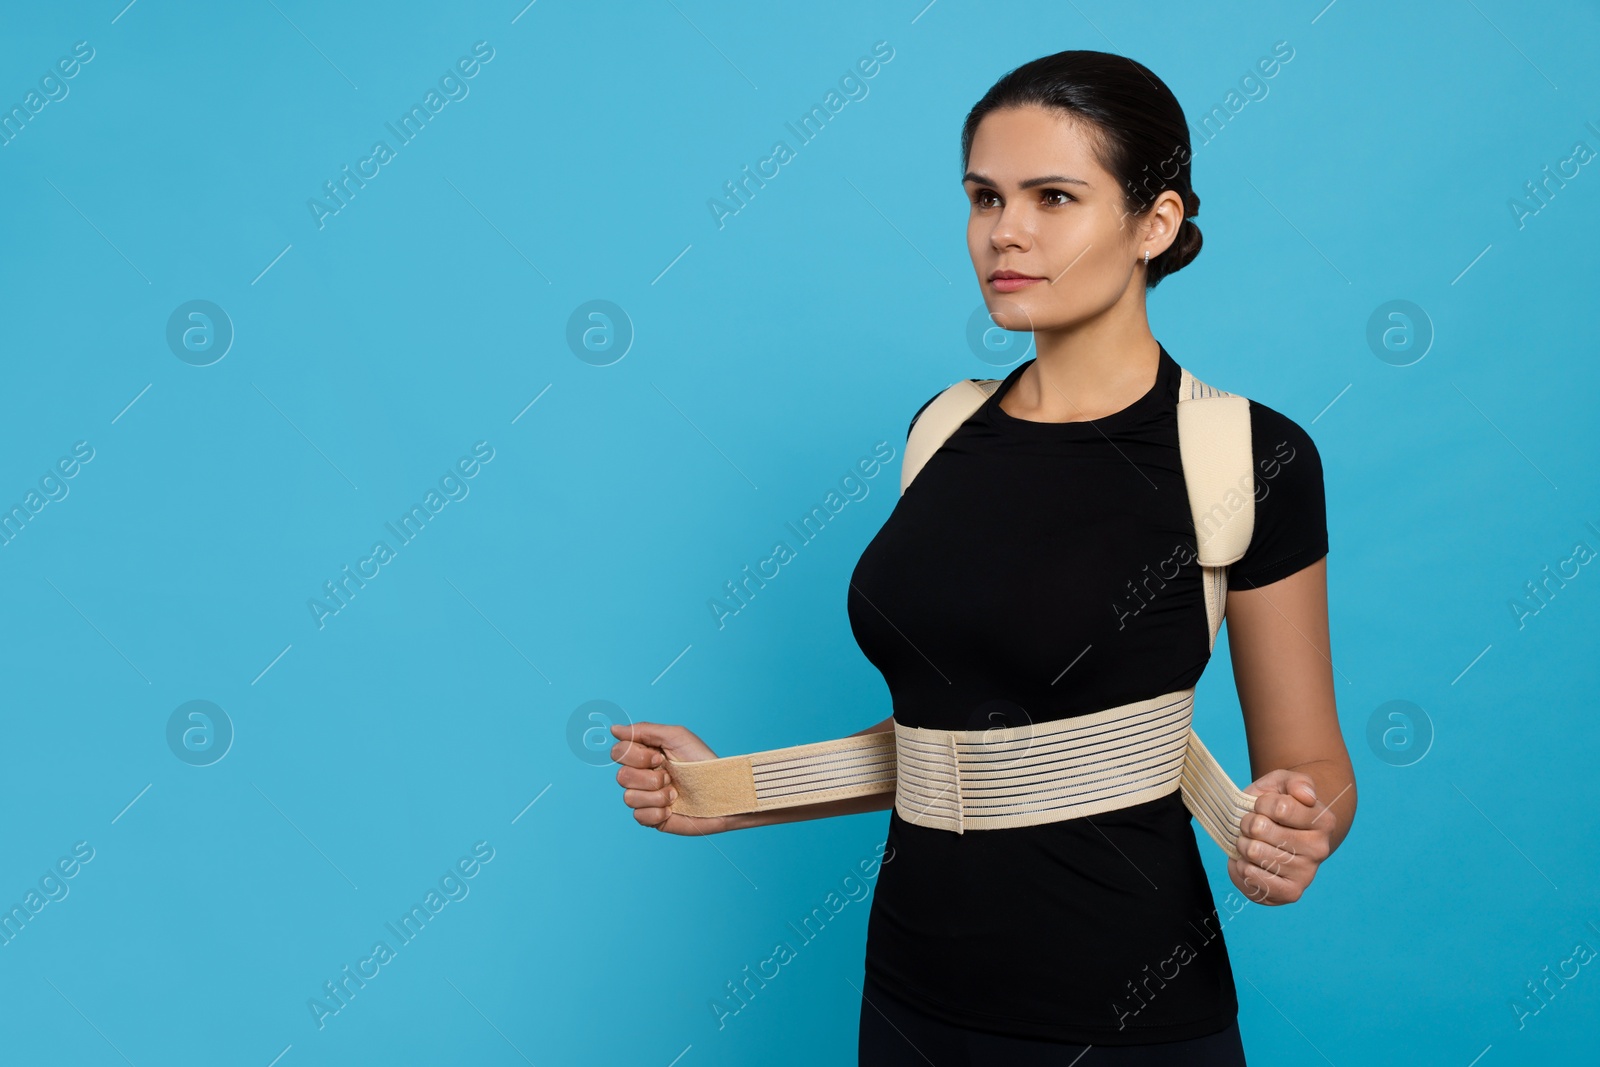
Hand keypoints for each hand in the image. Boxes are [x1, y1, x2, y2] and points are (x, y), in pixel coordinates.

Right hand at [609, 721, 734, 835]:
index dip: (635, 756)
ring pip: (629, 797)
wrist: (722, 792)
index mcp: (645, 755)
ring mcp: (647, 798)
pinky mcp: (653, 818)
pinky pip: (639, 816)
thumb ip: (644, 730)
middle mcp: (643, 776)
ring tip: (675, 794)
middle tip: (669, 776)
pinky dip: (657, 812)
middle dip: (648, 777)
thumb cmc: (703, 761)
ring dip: (656, 795)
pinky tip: (672, 809)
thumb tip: (613, 729)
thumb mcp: (676, 737)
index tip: (660, 757)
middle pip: (621, 776)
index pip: (618, 752)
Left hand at [1226, 769, 1334, 904]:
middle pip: (1261, 830)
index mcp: (1324, 820)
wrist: (1274, 834)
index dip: (1261, 803)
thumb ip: (1296, 781)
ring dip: (1243, 844)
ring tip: (1253, 842)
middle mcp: (1320, 849)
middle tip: (1254, 825)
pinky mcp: (1290, 893)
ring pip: (1254, 852)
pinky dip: (1241, 867)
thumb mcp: (1283, 783)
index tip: (1263, 806)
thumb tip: (1306, 795)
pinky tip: (1250, 862)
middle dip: (1248, 823)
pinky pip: (1253, 878)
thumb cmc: (1276, 805)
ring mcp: (1307, 874)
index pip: (1279, 808)